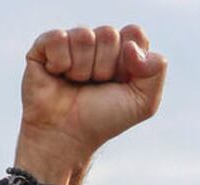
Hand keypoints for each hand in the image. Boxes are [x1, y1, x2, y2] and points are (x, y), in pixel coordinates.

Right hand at [11, 25, 166, 184]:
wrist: (68, 135)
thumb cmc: (105, 118)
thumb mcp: (143, 102)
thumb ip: (155, 71)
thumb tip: (132, 46)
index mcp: (123, 52)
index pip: (134, 33)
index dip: (130, 58)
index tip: (122, 80)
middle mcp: (97, 44)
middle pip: (109, 34)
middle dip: (106, 66)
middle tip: (96, 85)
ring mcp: (70, 43)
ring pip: (84, 35)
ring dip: (83, 68)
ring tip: (76, 83)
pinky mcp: (44, 46)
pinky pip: (58, 37)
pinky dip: (61, 62)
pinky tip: (57, 75)